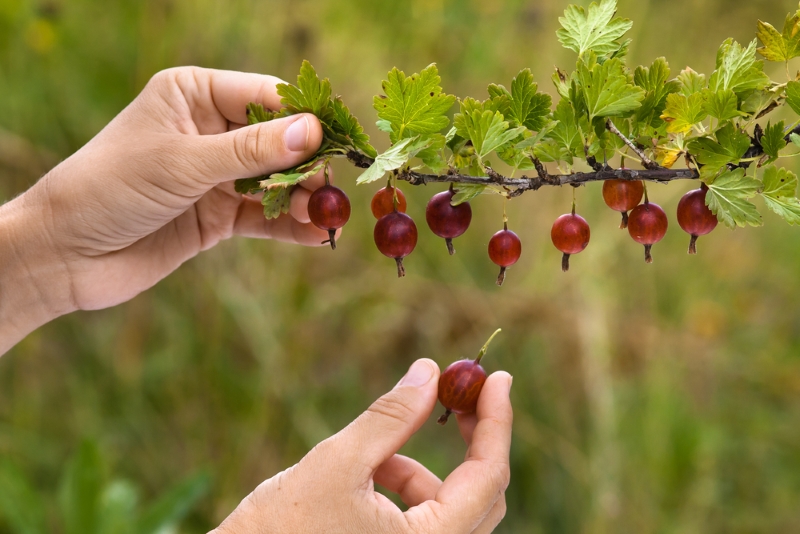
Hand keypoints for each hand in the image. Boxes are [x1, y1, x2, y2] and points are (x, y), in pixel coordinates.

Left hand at [0, 67, 328, 351]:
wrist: (65, 255)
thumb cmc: (111, 188)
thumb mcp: (183, 163)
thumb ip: (250, 151)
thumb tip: (313, 131)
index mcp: (195, 95)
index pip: (266, 97)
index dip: (305, 118)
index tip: (339, 141)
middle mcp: (210, 130)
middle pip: (279, 141)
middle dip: (308, 165)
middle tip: (335, 188)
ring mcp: (216, 175)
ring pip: (276, 181)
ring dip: (304, 198)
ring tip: (329, 217)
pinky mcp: (217, 215)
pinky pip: (264, 216)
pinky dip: (290, 226)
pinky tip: (317, 236)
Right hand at [213, 359, 512, 533]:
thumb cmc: (281, 530)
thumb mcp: (339, 463)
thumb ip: (391, 417)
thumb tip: (430, 372)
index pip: (489, 476)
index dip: (496, 422)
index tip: (498, 378)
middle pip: (483, 495)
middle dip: (472, 440)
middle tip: (458, 394)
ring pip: (452, 508)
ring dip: (424, 468)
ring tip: (379, 451)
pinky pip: (425, 521)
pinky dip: (406, 489)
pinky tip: (370, 475)